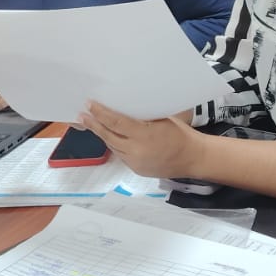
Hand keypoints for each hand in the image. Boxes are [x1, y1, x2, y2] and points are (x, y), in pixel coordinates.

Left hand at [80, 102, 197, 178]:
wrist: (193, 158)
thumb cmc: (181, 135)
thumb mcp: (162, 119)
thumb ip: (141, 118)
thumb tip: (122, 109)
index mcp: (144, 135)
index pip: (116, 122)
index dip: (100, 113)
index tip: (90, 105)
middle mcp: (136, 151)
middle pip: (109, 136)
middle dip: (94, 125)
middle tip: (82, 115)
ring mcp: (135, 162)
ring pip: (113, 146)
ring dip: (103, 135)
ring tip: (92, 124)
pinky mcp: (136, 170)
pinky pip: (121, 155)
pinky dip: (114, 145)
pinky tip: (110, 137)